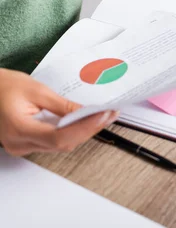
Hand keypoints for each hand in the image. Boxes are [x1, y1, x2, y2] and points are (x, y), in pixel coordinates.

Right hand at [0, 68, 118, 155]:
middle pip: (63, 143)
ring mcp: (22, 146)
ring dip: (83, 132)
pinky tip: (85, 122)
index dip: (84, 128)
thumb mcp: (37, 90)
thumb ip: (63, 105)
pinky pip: (53, 143)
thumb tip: (87, 113)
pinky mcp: (26, 144)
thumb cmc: (4, 86)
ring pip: (60, 145)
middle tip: (109, 114)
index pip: (59, 136)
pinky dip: (71, 133)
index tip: (102, 116)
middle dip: (89, 129)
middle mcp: (19, 143)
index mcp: (19, 128)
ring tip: (102, 117)